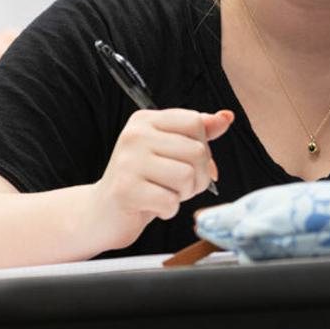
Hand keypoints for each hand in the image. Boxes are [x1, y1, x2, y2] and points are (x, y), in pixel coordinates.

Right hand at [86, 108, 233, 250]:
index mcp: (145, 120)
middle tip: (177, 185)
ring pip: (187, 177)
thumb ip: (199, 133)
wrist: (103, 212)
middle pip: (197, 151)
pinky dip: (169, 210)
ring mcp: (128, 161)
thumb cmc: (143, 180)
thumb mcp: (170, 150)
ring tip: (165, 194)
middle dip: (198, 176)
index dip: (202, 147)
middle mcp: (135, 135)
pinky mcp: (125, 189)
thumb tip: (226, 117)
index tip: (188, 162)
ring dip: (183, 194)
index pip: (195, 122)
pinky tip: (153, 206)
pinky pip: (171, 201)